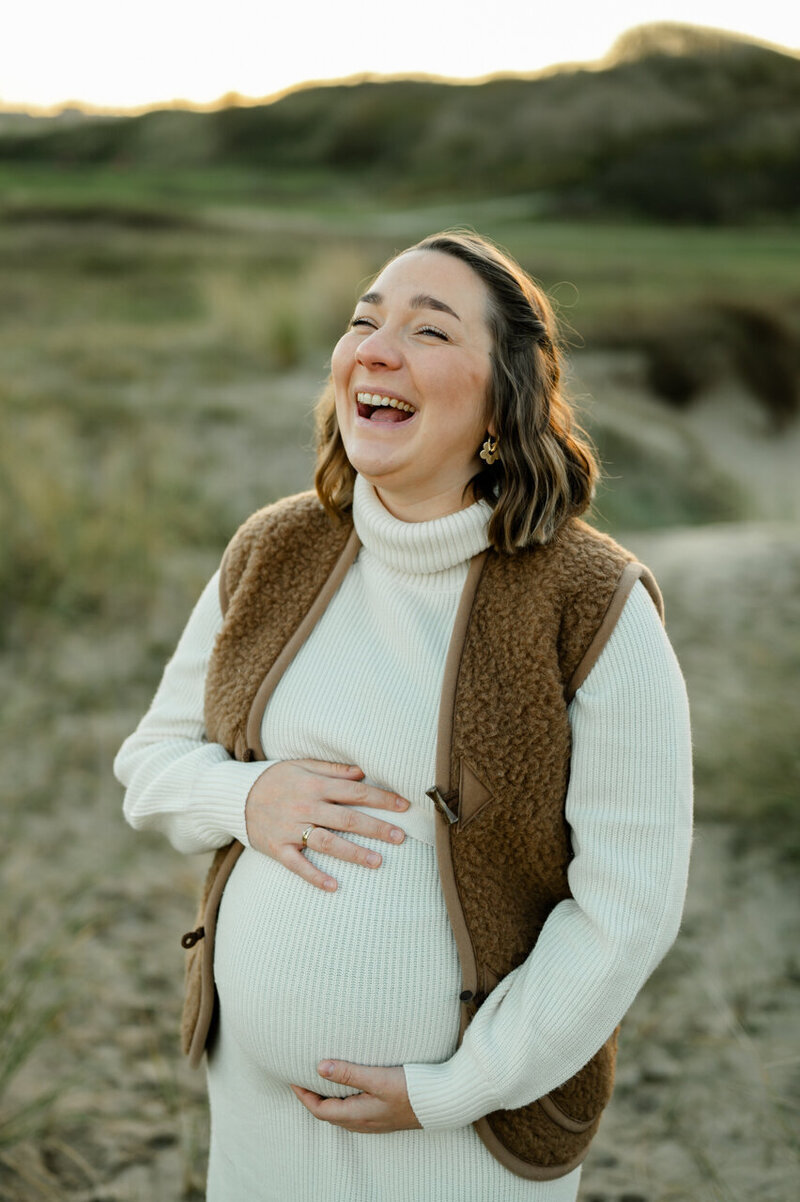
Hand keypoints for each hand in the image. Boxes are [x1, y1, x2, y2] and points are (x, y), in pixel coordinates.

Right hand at [244, 758, 408, 890]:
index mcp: (314, 786)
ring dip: (353, 853)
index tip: (404, 806)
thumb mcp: (301, 765)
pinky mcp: (277, 848)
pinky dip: (315, 876)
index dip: (381, 799)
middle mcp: (305, 807)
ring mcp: (291, 829)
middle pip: (346, 818)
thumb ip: (332, 769)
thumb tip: (362, 772)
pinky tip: (334, 886)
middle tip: (400, 837)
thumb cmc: (274, 779)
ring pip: (327, 843)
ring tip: (378, 862)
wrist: (234, 796)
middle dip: (376, 828)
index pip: (354, 792)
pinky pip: (298, 865)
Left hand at [290, 1062, 420, 1132]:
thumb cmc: (411, 1089)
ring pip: (342, 1114)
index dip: (303, 1096)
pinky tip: (350, 1086)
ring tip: (322, 1079)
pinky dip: (344, 1099)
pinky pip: (355, 1111)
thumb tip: (319, 1067)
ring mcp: (374, 1121)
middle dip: (312, 1098)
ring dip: (328, 1099)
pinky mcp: (384, 1116)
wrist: (443, 1102)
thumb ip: (348, 1073)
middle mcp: (363, 1123)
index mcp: (357, 1115)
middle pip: (329, 1114)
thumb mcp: (377, 1078)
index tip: (292, 1078)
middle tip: (303, 1077)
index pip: (320, 1110)